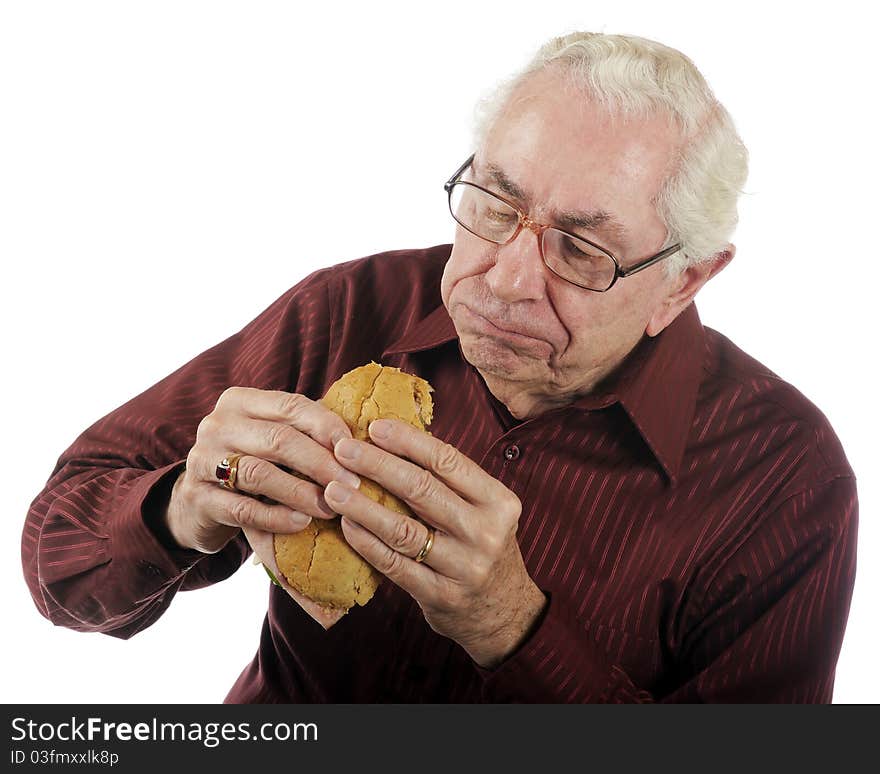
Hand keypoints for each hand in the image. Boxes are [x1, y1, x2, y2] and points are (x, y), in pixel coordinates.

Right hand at [164, 387, 360, 552]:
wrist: (197, 502)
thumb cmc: (252, 463)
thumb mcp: (272, 439)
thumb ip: (305, 430)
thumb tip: (364, 432)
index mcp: (240, 401)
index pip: (292, 405)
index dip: (327, 426)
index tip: (355, 448)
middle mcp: (217, 424)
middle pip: (278, 439)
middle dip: (321, 462)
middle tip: (352, 483)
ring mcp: (201, 460)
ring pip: (259, 474)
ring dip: (301, 492)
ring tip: (330, 507)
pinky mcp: (197, 498)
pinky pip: (243, 509)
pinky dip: (276, 516)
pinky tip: (301, 523)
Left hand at [324, 419, 546, 667]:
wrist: (503, 611)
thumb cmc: (481, 546)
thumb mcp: (484, 510)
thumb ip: (450, 481)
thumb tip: (394, 438)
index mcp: (498, 502)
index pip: (448, 461)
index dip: (408, 441)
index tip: (374, 427)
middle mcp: (485, 533)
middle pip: (422, 489)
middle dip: (377, 465)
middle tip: (343, 449)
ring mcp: (464, 567)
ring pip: (403, 529)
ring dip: (363, 506)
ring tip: (333, 489)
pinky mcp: (441, 596)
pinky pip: (395, 565)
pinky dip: (367, 542)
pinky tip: (347, 525)